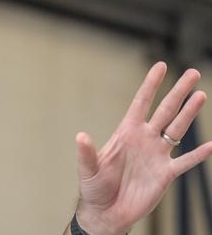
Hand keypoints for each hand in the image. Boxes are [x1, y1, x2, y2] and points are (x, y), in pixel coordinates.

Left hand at [74, 62, 211, 234]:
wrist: (107, 212)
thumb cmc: (94, 188)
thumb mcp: (88, 169)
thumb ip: (87, 153)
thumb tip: (80, 136)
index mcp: (126, 133)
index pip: (141, 103)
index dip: (150, 85)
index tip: (161, 66)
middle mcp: (144, 139)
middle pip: (165, 111)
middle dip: (178, 92)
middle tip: (193, 73)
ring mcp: (156, 155)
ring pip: (177, 130)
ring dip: (190, 114)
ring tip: (201, 96)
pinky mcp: (165, 174)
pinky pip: (186, 161)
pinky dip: (198, 154)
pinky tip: (211, 145)